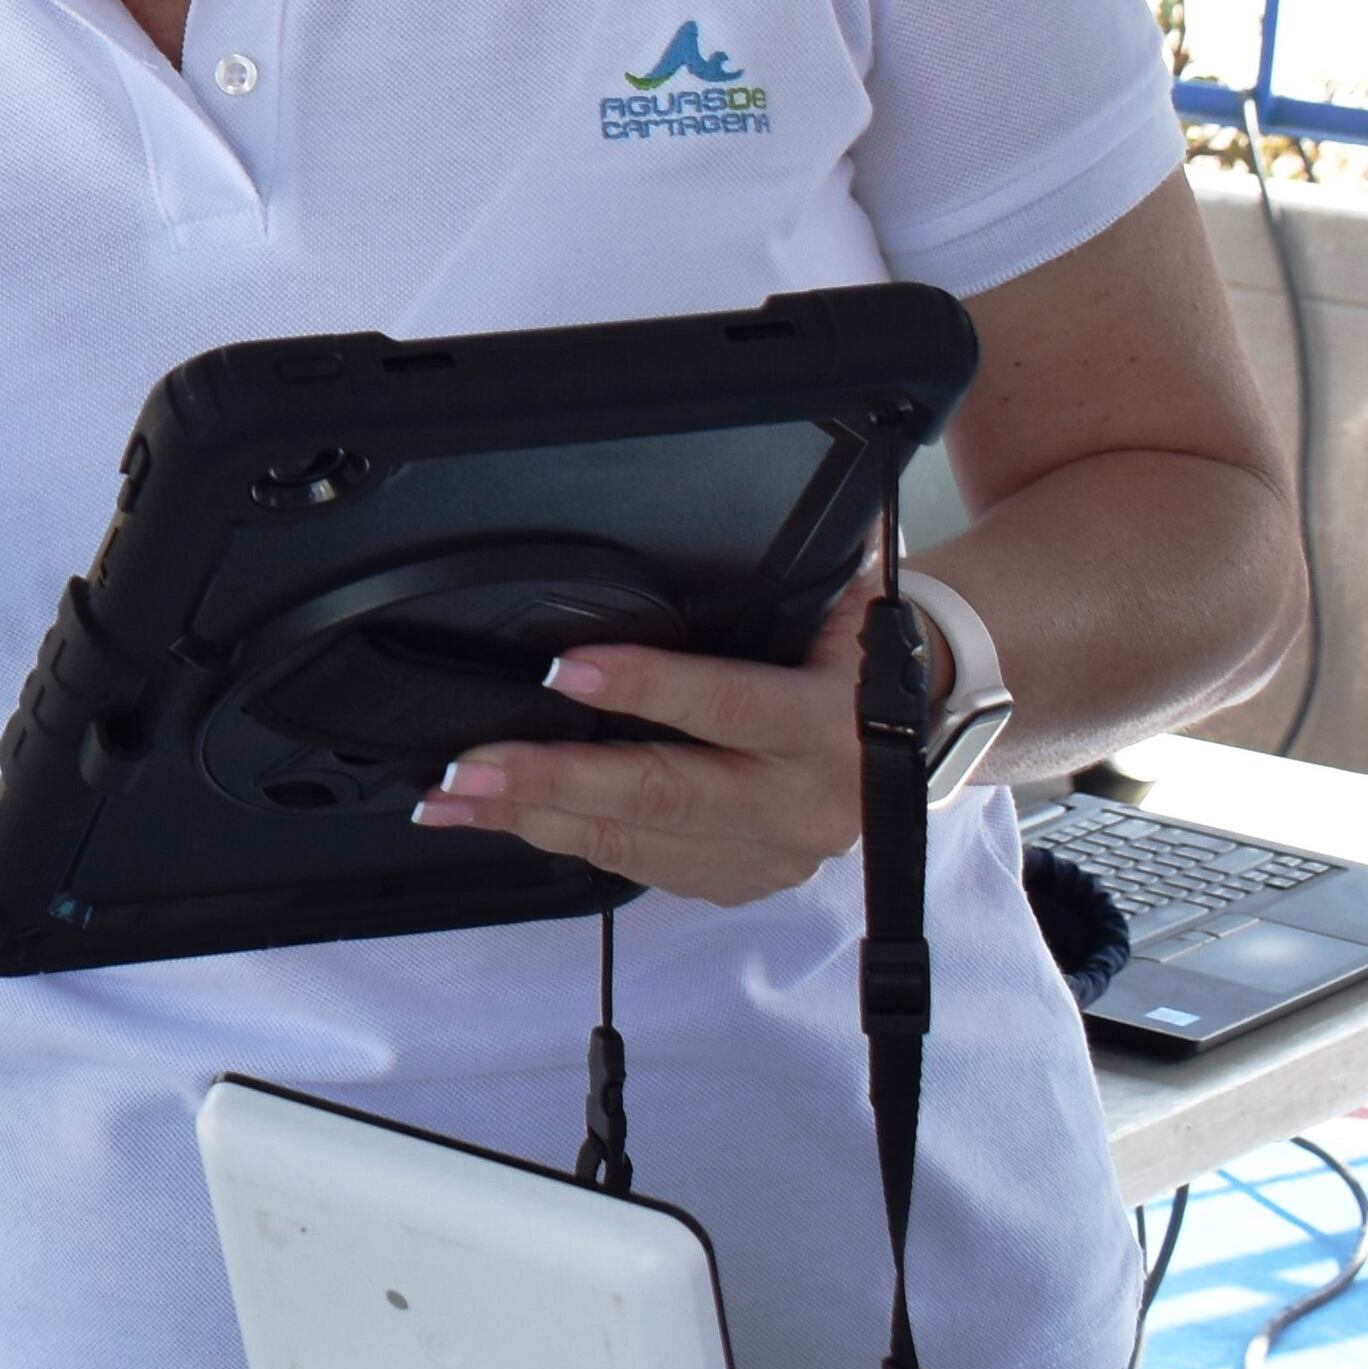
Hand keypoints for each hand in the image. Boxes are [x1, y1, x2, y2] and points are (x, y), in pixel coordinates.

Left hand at [416, 566, 885, 907]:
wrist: (918, 739)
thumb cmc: (860, 657)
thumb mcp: (849, 608)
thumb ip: (803, 568)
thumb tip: (751, 488)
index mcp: (829, 723)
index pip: (728, 706)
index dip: (646, 687)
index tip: (563, 667)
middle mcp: (800, 800)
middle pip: (662, 793)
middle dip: (554, 779)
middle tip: (469, 767)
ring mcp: (768, 852)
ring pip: (634, 841)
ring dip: (531, 818)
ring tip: (450, 797)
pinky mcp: (737, 880)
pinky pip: (636, 865)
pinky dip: (558, 840)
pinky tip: (496, 821)